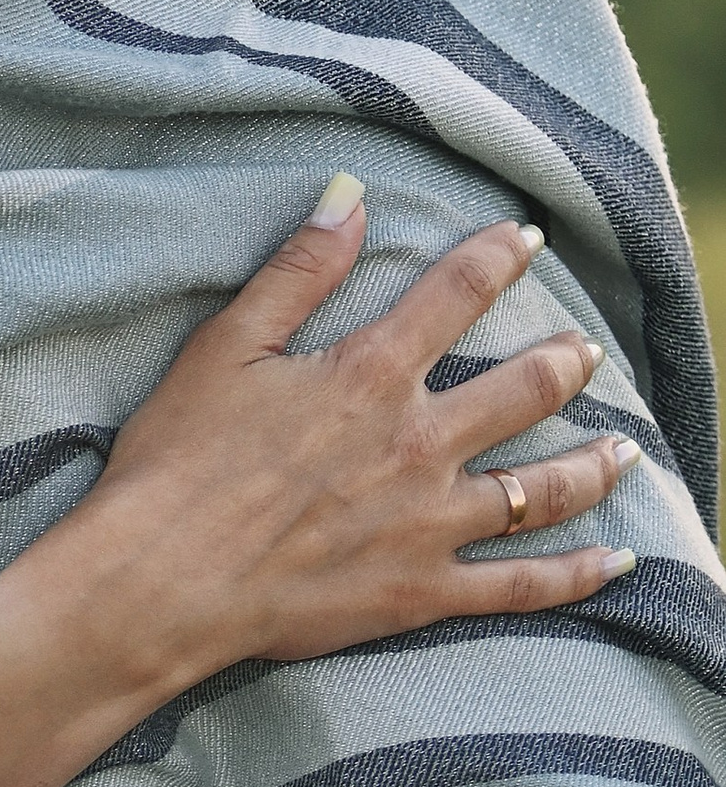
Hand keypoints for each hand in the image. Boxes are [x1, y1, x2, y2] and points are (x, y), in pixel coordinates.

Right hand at [92, 189, 640, 683]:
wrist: (164, 578)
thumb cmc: (179, 459)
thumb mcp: (225, 345)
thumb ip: (297, 271)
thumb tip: (350, 195)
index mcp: (370, 375)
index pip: (456, 297)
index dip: (498, 260)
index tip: (529, 240)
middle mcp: (419, 444)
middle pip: (524, 391)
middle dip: (564, 361)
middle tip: (588, 348)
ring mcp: (430, 523)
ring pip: (542, 489)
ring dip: (592, 464)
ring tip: (623, 449)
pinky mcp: (423, 592)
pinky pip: (520, 586)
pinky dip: (576, 575)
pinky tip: (616, 562)